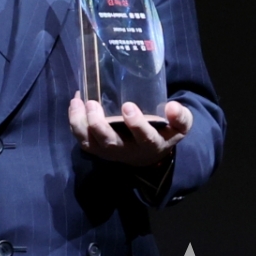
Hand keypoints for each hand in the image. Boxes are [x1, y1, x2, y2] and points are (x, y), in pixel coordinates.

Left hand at [68, 94, 192, 166]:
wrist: (149, 153)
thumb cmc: (163, 132)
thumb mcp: (179, 127)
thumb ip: (180, 117)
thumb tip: (172, 106)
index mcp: (151, 144)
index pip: (145, 138)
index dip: (136, 124)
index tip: (128, 106)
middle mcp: (128, 151)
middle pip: (111, 144)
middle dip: (99, 125)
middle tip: (93, 104)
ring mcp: (110, 151)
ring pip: (91, 144)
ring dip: (81, 124)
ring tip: (78, 102)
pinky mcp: (97, 149)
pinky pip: (82, 140)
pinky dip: (75, 123)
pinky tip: (75, 104)